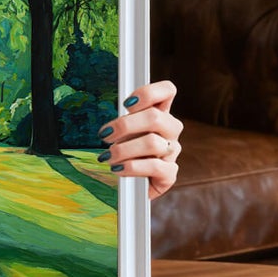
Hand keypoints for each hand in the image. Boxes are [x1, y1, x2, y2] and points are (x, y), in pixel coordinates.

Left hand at [99, 80, 181, 199]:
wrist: (129, 185)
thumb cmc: (124, 154)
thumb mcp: (121, 134)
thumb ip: (123, 123)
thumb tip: (110, 125)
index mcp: (160, 114)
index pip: (168, 91)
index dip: (149, 93)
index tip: (127, 103)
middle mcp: (170, 130)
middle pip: (156, 117)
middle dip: (125, 125)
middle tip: (105, 135)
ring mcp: (172, 152)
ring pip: (152, 143)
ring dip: (123, 149)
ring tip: (107, 157)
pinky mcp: (170, 174)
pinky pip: (155, 167)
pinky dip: (132, 167)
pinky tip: (118, 169)